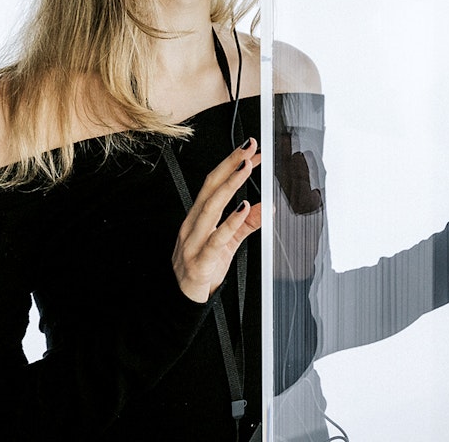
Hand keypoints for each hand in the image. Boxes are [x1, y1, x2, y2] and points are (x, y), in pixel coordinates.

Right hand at [172, 138, 262, 302]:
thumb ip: (246, 224)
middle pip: (210, 188)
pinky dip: (231, 221)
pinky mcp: (201, 259)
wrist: (184, 299)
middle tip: (248, 149)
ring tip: (245, 169)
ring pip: (212, 207)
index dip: (230, 165)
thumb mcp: (228, 243)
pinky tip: (243, 208)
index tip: (249, 152)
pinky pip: (217, 238)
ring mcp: (194, 241)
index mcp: (198, 218)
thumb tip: (264, 207)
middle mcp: (193, 225)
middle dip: (230, 165)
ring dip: (230, 185)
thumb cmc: (202, 268)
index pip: (214, 184)